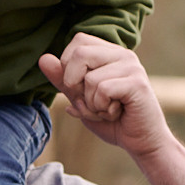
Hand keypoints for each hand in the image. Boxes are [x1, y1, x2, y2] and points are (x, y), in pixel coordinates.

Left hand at [39, 35, 173, 157]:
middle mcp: (122, 54)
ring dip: (91, 104)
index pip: (77, 42)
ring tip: (108, 109)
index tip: (80, 88)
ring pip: (89, 79)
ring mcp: (132, 66)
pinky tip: (116, 113)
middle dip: (75, 85)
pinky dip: (101, 108)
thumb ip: (63, 80)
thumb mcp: (81, 99)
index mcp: (109, 53)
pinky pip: (102, 90)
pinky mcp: (137, 83)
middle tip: (92, 101)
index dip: (68, 66)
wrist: (141, 142)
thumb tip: (43, 58)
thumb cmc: (112, 120)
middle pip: (79, 54)